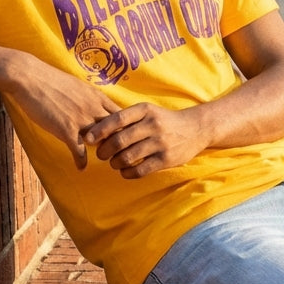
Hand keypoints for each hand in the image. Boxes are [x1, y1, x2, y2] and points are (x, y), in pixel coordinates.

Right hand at [5, 59, 121, 169]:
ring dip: (103, 153)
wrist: (30, 77)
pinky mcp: (65, 129)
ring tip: (104, 161)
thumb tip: (96, 105)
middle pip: (117, 130)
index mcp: (97, 97)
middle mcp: (94, 108)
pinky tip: (81, 167)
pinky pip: (79, 151)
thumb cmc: (51, 80)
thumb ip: (90, 98)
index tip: (124, 138)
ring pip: (102, 141)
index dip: (124, 128)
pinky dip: (81, 161)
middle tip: (119, 153)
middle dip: (119, 142)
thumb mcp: (79, 85)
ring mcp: (81, 119)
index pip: (122, 115)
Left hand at [82, 102, 206, 178]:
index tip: (87, 139)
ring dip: (115, 163)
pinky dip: (127, 173)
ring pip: (127, 157)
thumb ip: (127, 120)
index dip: (99, 130)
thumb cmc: (164, 121)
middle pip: (119, 140)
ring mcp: (160, 143)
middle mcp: (152, 125)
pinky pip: (140, 170)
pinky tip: (125, 171)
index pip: (117, 119)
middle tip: (101, 155)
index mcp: (145, 110)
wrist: (195, 128)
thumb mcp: (148, 112)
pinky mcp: (166, 159)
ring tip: (114, 163)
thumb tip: (97, 133)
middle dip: (104, 151)